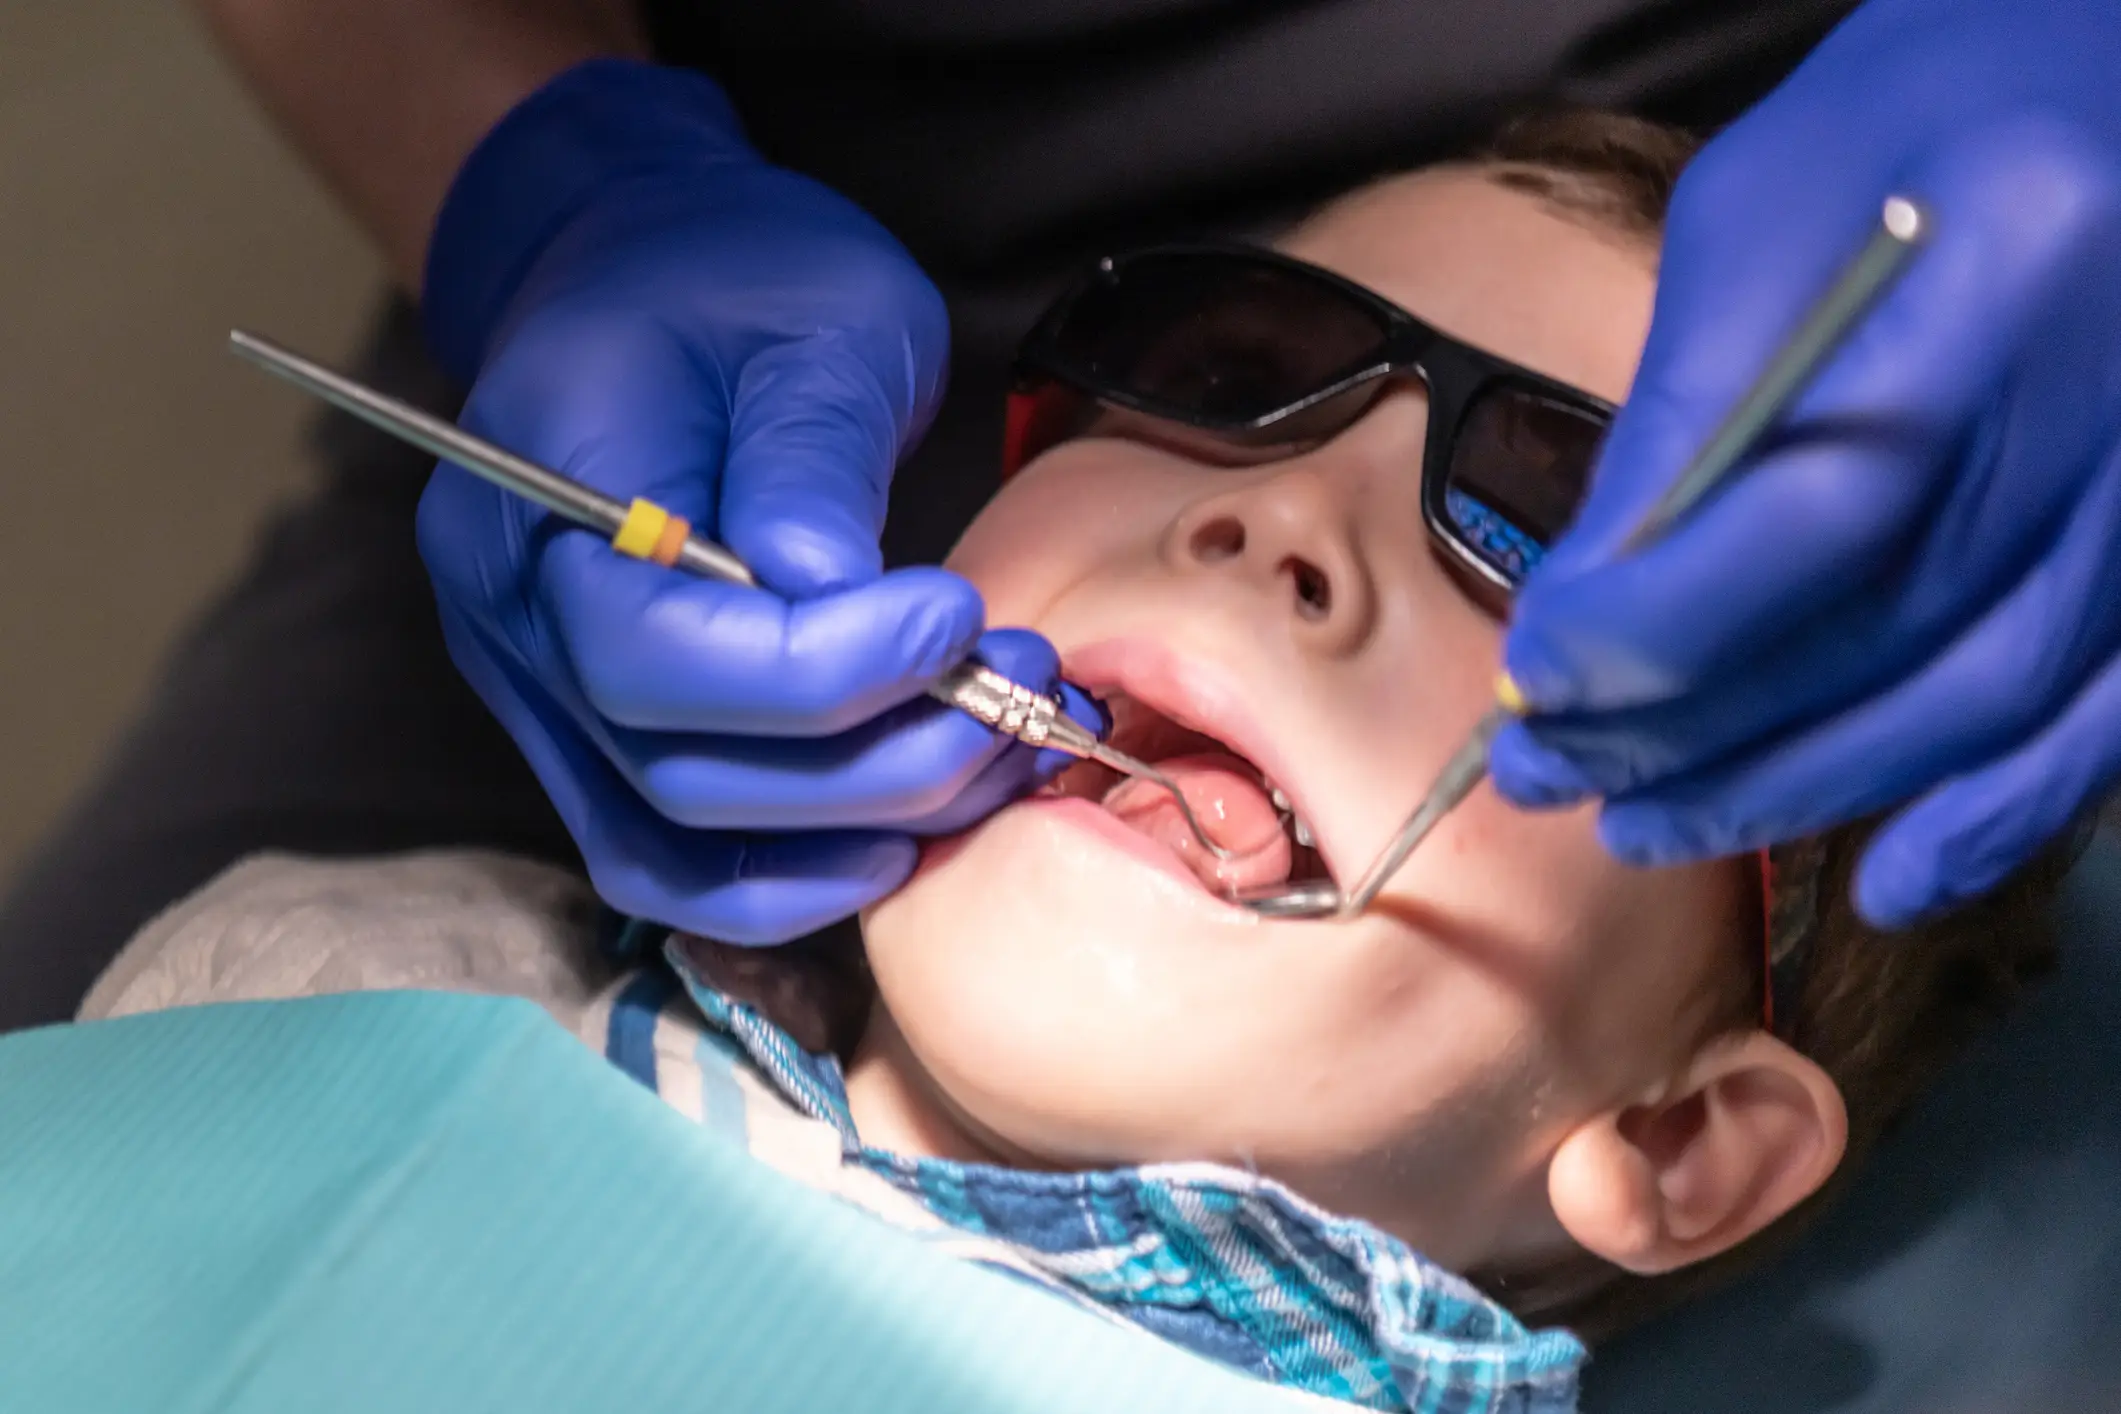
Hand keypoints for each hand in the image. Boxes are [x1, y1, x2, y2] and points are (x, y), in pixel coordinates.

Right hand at [417, 60, 1084, 942]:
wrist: (646, 277)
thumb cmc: (737, 275)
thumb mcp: (812, 315)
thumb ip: (811, 455)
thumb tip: (834, 595)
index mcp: (536, 488)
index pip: (658, 654)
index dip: (825, 671)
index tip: (955, 618)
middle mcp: (511, 615)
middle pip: (679, 770)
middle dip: (877, 762)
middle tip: (1015, 695)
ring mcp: (536, 689)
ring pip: (684, 837)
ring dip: (860, 828)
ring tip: (995, 753)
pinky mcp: (588, 735)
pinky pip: (668, 861)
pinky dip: (784, 878)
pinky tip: (898, 840)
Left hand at [1488, 0, 2120, 926]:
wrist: (2103, 73)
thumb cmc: (1914, 113)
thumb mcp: (1763, 212)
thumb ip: (1686, 409)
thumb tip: (1586, 608)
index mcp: (2011, 262)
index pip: (1820, 506)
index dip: (1658, 622)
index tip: (1536, 677)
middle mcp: (2115, 397)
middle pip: (1886, 629)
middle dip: (1691, 726)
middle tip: (1553, 770)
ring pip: (1974, 699)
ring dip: (1798, 787)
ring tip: (1649, 820)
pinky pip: (2098, 719)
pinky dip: (1992, 813)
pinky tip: (1884, 879)